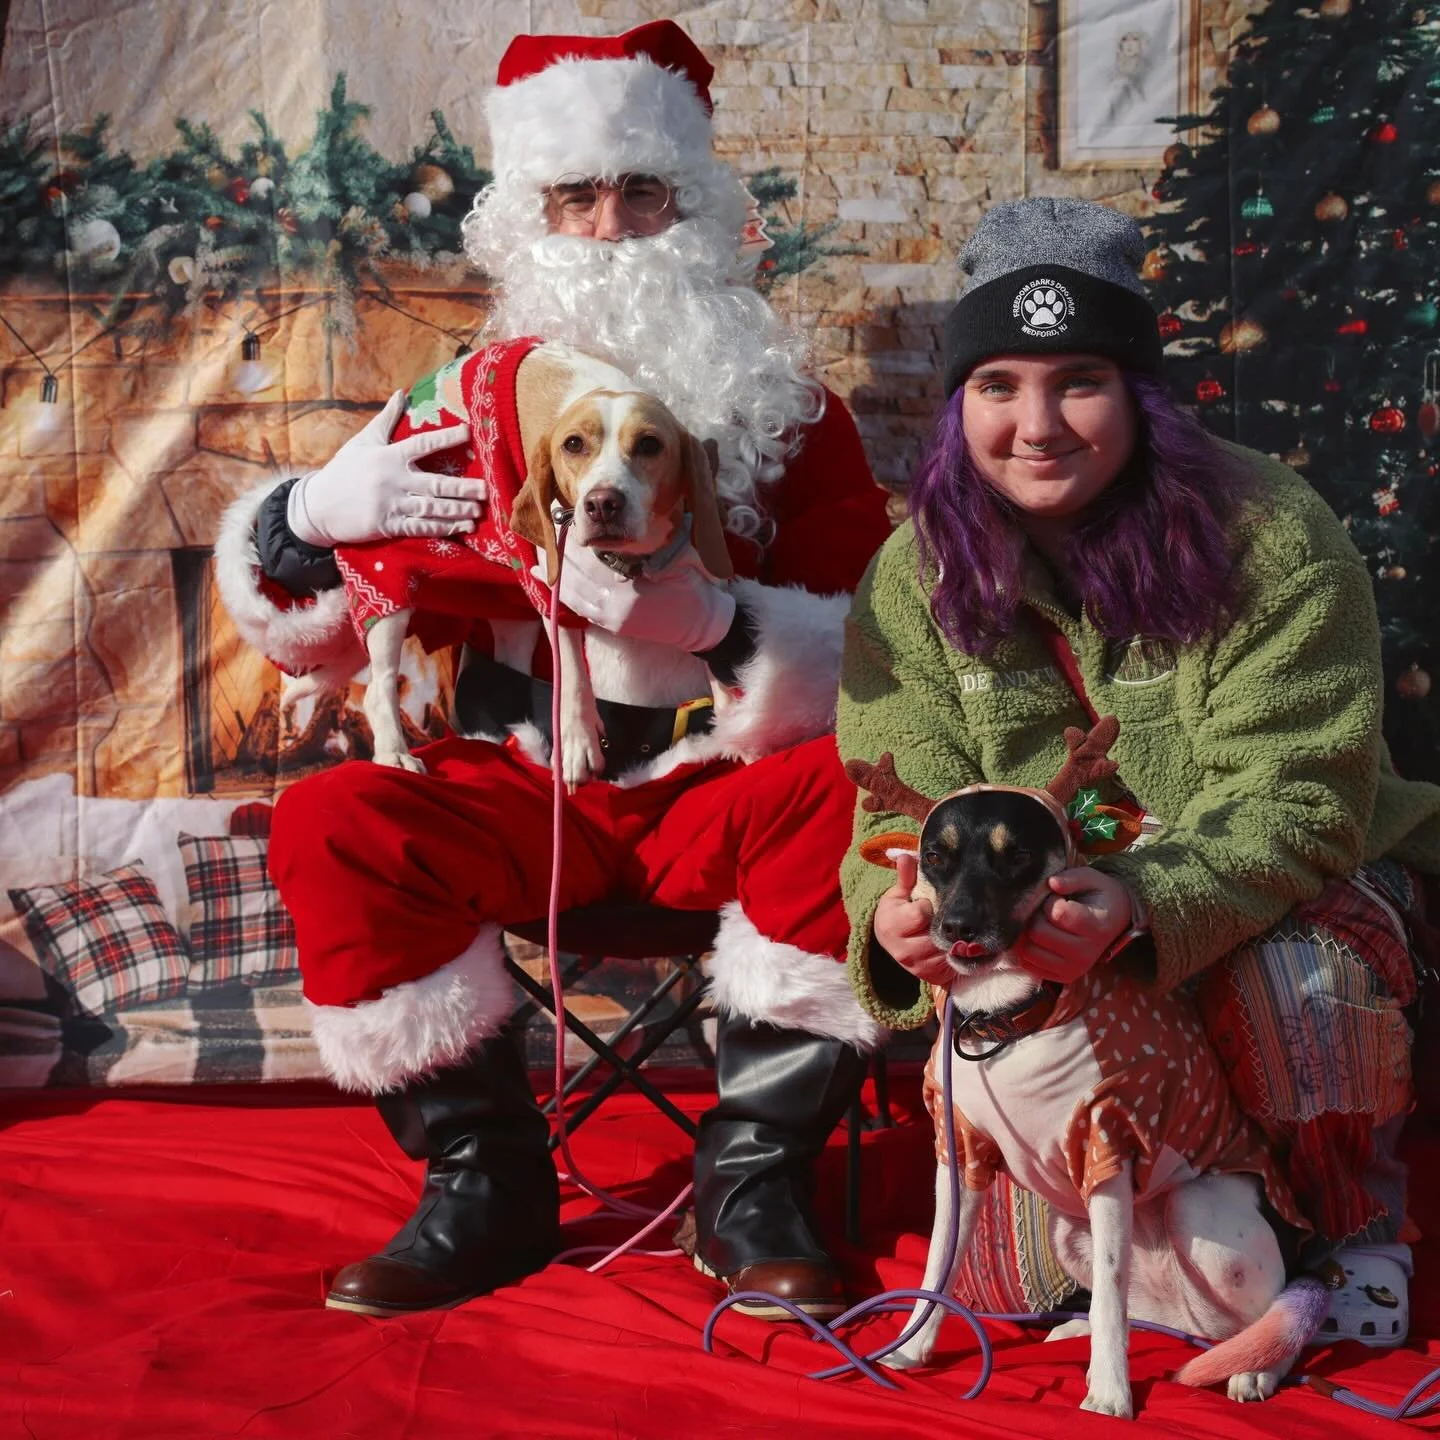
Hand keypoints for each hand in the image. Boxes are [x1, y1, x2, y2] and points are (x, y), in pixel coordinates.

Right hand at [286, 390, 478, 546]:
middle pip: (435, 484)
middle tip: (487, 489)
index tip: (468, 432)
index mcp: (388, 456)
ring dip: (458, 510)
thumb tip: (402, 393)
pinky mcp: (388, 525)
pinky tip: (461, 527)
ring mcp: (392, 504)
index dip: (446, 438)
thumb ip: (386, 419)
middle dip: (463, 488)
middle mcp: (393, 480)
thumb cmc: (343, 470)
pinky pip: (421, 527)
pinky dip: (443, 527)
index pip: (422, 444)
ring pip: (432, 508)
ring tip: (479, 511)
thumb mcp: (362, 441)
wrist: (317, 506)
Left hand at [541, 542, 736, 652]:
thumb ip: (649, 543)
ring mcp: (611, 618)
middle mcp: (613, 604)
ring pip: (572, 592)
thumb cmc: (690, 587)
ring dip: (555, 573)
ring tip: (537, 555)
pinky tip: (547, 579)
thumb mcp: (674, 557)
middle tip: (542, 532)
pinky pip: (579, 607)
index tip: (562, 518)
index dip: (573, 538)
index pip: (591, 558)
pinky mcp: (612, 626)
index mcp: (628, 587)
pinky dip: (562, 592)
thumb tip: (620, 523)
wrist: (701, 624)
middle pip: (575, 575)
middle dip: (557, 554)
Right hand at [872, 853, 952, 986]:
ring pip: (944, 950)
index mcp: (891, 926)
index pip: (920, 914)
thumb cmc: (897, 913)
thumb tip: (905, 856)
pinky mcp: (928, 975)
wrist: (892, 942)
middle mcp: (901, 950)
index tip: (925, 904)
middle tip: (941, 918)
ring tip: (949, 931)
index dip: (927, 907)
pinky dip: (956, 954)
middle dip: (941, 925)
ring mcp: (915, 966)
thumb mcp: (898, 894)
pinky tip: (954, 945)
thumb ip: (905, 877)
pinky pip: (949, 964)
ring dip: (951, 941)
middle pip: (934, 935)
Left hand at [1013, 867, 1133, 984]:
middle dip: (1036, 916)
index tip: (1057, 898)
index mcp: (1097, 927)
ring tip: (1043, 923)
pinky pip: (1029, 965)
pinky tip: (1039, 938)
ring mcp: (1075, 969)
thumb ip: (1071, 877)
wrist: (1112, 920)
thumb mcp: (1091, 878)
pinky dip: (1027, 950)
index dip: (1050, 901)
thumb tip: (1052, 882)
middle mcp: (1087, 953)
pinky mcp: (1063, 977)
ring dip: (1028, 934)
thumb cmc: (1097, 896)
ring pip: (1029, 951)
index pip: (1058, 914)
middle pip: (1039, 933)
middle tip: (1046, 910)